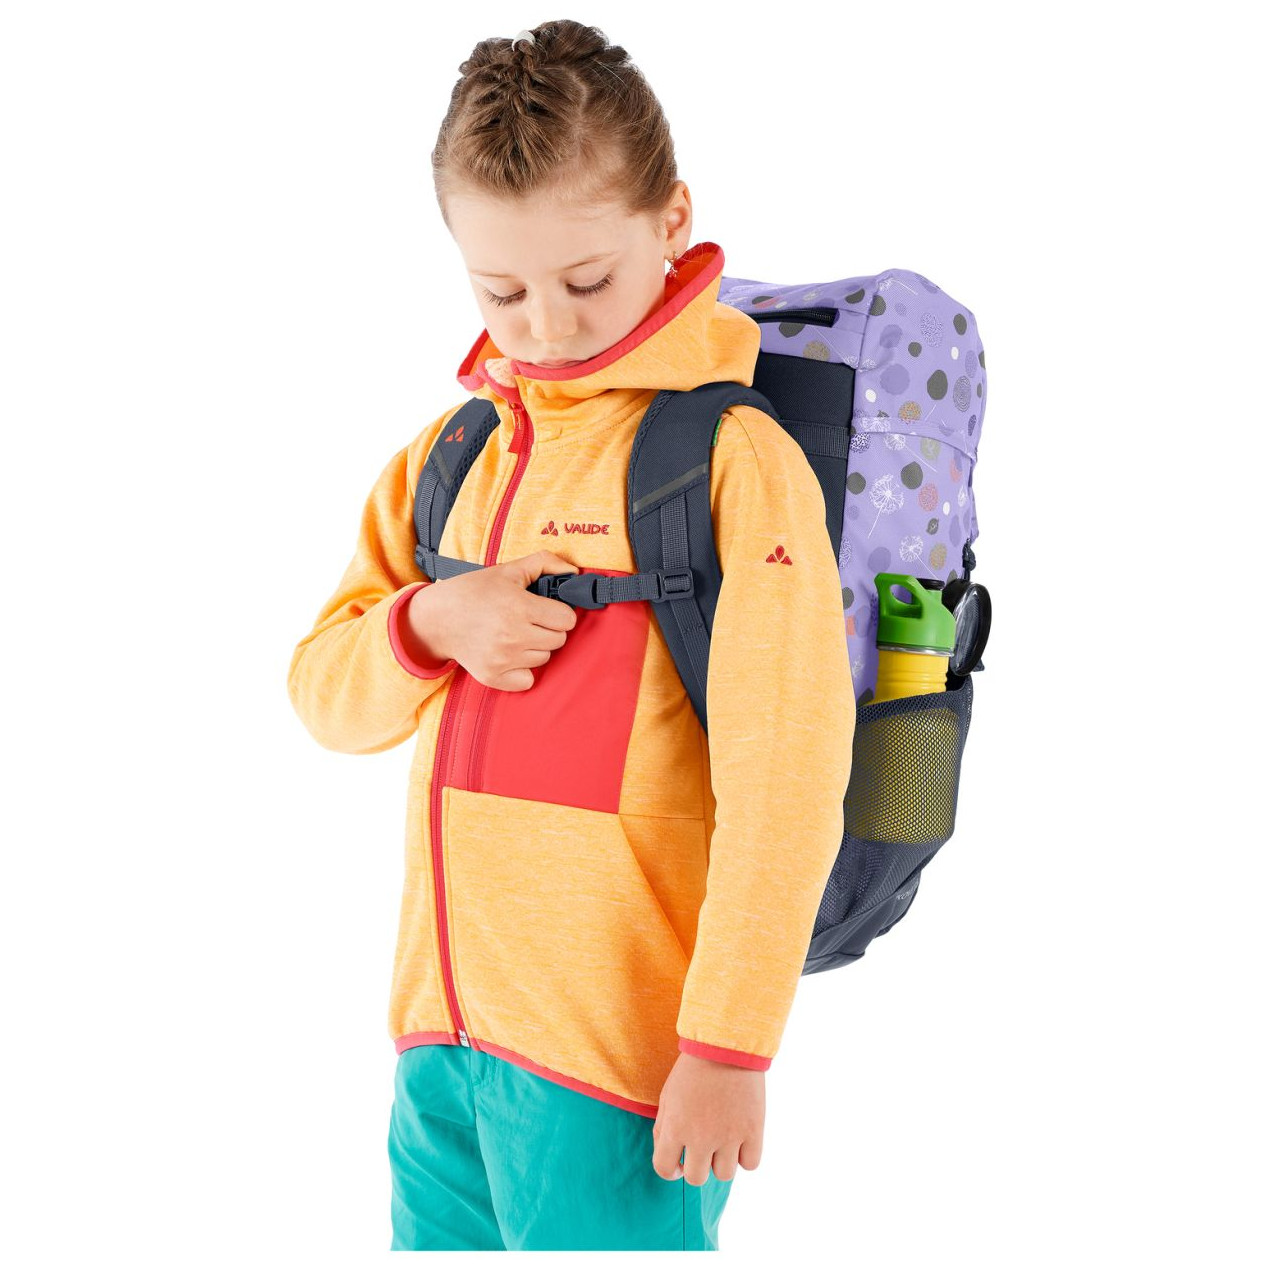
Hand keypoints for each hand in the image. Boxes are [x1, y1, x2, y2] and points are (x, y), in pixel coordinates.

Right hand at [406, 549, 577, 690]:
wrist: (435, 619)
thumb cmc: (473, 591)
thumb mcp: (508, 570)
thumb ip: (545, 563)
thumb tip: (574, 572)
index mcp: (519, 607)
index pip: (567, 620)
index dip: (559, 612)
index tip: (546, 608)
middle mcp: (512, 636)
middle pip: (559, 640)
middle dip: (549, 628)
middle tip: (528, 619)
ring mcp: (502, 659)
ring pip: (544, 658)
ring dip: (536, 647)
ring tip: (515, 634)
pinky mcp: (492, 677)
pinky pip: (528, 680)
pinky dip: (523, 670)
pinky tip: (510, 654)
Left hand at [651, 1051, 764, 1185]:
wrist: (725, 1045)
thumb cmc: (693, 1070)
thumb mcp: (667, 1096)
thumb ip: (663, 1129)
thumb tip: (669, 1159)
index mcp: (675, 1127)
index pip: (664, 1169)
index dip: (670, 1170)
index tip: (679, 1162)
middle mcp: (701, 1137)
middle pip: (696, 1179)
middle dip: (697, 1166)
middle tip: (703, 1148)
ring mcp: (729, 1136)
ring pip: (724, 1175)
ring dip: (721, 1161)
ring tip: (723, 1140)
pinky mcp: (753, 1130)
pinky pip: (750, 1164)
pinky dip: (745, 1156)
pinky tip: (740, 1139)